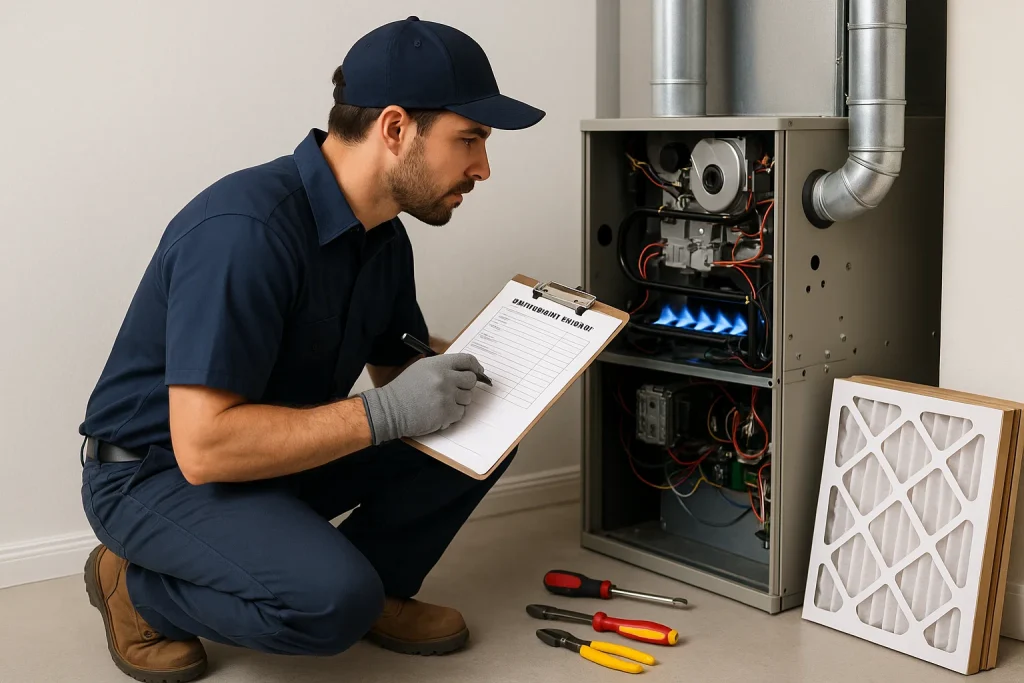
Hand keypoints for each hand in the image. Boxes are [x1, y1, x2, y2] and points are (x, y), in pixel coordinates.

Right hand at [359, 353, 484, 443]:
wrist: (390, 409)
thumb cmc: (404, 390)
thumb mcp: (422, 369)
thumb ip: (443, 367)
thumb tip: (465, 370)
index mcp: (439, 364)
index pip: (467, 360)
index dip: (475, 366)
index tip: (478, 372)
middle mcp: (445, 378)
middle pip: (471, 380)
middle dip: (465, 386)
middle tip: (454, 391)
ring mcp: (446, 396)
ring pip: (467, 398)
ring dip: (458, 401)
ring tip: (440, 403)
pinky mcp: (446, 413)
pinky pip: (460, 413)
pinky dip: (452, 415)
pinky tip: (438, 412)